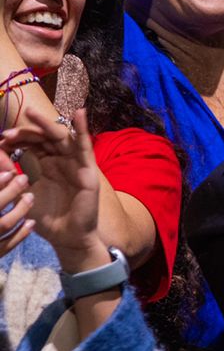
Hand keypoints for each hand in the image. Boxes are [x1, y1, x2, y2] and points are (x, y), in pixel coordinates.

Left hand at [6, 109, 101, 268]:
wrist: (67, 237)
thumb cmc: (46, 218)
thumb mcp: (23, 196)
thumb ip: (12, 179)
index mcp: (45, 164)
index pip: (31, 144)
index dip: (16, 140)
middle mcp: (61, 160)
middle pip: (44, 137)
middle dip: (25, 133)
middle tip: (6, 133)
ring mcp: (75, 162)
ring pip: (61, 137)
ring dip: (46, 125)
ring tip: (31, 114)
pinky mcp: (88, 168)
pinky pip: (85, 145)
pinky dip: (83, 128)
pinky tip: (79, 113)